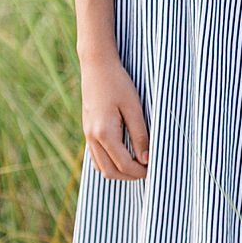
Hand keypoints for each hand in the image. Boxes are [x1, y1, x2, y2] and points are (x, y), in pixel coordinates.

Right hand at [80, 49, 148, 179]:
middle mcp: (92, 138)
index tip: (154, 168)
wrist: (97, 66)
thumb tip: (146, 160)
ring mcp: (87, 135)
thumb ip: (140, 134)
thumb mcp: (134, 107)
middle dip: (130, 176)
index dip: (140, 171)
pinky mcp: (87, 130)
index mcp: (104, 133)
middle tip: (148, 170)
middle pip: (110, 172)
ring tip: (138, 166)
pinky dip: (109, 163)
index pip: (124, 165)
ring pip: (101, 167)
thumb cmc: (118, 83)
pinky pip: (96, 157)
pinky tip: (124, 156)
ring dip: (119, 172)